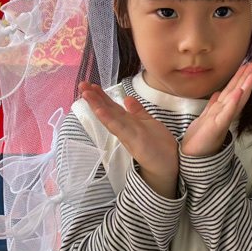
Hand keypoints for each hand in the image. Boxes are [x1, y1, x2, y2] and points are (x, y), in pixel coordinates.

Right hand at [78, 82, 178, 197]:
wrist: (169, 167)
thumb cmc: (159, 147)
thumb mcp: (148, 124)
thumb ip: (138, 112)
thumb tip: (127, 98)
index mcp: (128, 124)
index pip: (113, 107)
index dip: (102, 96)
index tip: (91, 85)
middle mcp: (125, 129)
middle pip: (108, 111)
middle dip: (94, 98)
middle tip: (82, 83)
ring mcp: (129, 135)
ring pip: (111, 118)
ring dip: (97, 106)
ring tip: (86, 94)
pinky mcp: (136, 142)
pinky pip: (121, 129)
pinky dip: (110, 120)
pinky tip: (100, 111)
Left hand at [181, 63, 251, 156]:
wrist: (192, 156)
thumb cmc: (200, 138)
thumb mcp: (205, 117)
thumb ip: (213, 105)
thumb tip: (218, 93)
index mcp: (222, 110)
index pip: (233, 90)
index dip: (240, 77)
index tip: (249, 64)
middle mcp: (224, 113)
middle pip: (237, 92)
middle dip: (246, 78)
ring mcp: (222, 120)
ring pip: (235, 100)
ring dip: (244, 86)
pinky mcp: (217, 127)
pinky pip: (226, 114)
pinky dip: (232, 103)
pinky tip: (239, 93)